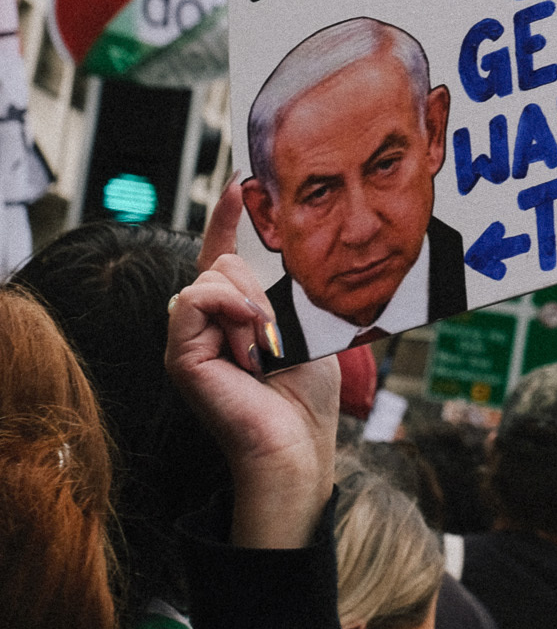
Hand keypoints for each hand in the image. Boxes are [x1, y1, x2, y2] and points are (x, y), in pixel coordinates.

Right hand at [169, 182, 338, 548]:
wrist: (296, 445)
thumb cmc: (304, 398)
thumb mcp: (300, 329)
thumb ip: (277, 295)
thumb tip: (269, 257)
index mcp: (233, 317)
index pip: (221, 256)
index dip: (226, 219)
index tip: (239, 183)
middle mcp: (204, 326)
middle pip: (224, 264)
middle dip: (259, 286)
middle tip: (279, 331)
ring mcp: (187, 341)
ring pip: (212, 279)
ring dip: (251, 304)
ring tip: (268, 344)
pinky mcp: (179, 355)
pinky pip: (196, 300)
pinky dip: (229, 310)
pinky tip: (251, 335)